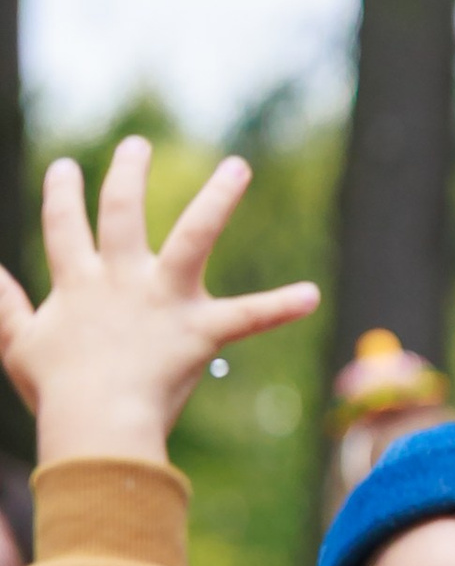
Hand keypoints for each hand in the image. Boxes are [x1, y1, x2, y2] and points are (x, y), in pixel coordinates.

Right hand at [0, 140, 318, 467]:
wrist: (96, 421)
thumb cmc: (58, 393)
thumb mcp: (17, 347)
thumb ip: (2, 308)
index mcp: (79, 285)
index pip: (65, 229)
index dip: (63, 196)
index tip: (66, 167)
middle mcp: (122, 279)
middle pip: (123, 213)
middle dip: (128, 175)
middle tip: (139, 144)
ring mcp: (164, 299)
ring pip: (194, 235)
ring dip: (217, 198)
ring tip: (238, 167)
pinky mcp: (200, 329)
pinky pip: (248, 316)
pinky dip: (280, 306)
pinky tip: (312, 295)